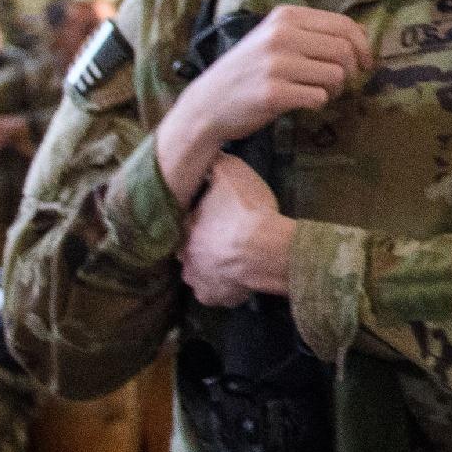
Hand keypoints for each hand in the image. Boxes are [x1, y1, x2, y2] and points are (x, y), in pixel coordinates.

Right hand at [155, 7, 370, 198]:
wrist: (208, 102)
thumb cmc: (249, 71)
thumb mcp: (274, 38)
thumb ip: (313, 32)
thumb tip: (362, 35)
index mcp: (285, 17)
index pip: (344, 25)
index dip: (363, 46)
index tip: (365, 63)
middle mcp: (281, 35)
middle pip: (344, 50)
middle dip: (350, 70)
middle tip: (340, 83)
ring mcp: (276, 64)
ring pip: (335, 75)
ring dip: (334, 89)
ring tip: (316, 92)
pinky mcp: (273, 93)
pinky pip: (318, 97)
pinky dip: (317, 103)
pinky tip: (301, 102)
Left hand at [178, 151, 294, 307]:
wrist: (266, 250)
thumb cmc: (247, 211)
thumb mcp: (232, 174)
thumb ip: (217, 163)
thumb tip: (209, 153)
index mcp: (184, 228)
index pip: (185, 222)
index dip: (201, 218)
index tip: (216, 215)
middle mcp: (185, 258)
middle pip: (191, 250)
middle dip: (204, 245)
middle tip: (226, 236)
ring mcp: (199, 282)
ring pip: (201, 273)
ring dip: (212, 267)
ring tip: (234, 257)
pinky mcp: (217, 298)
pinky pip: (219, 292)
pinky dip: (227, 286)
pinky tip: (240, 275)